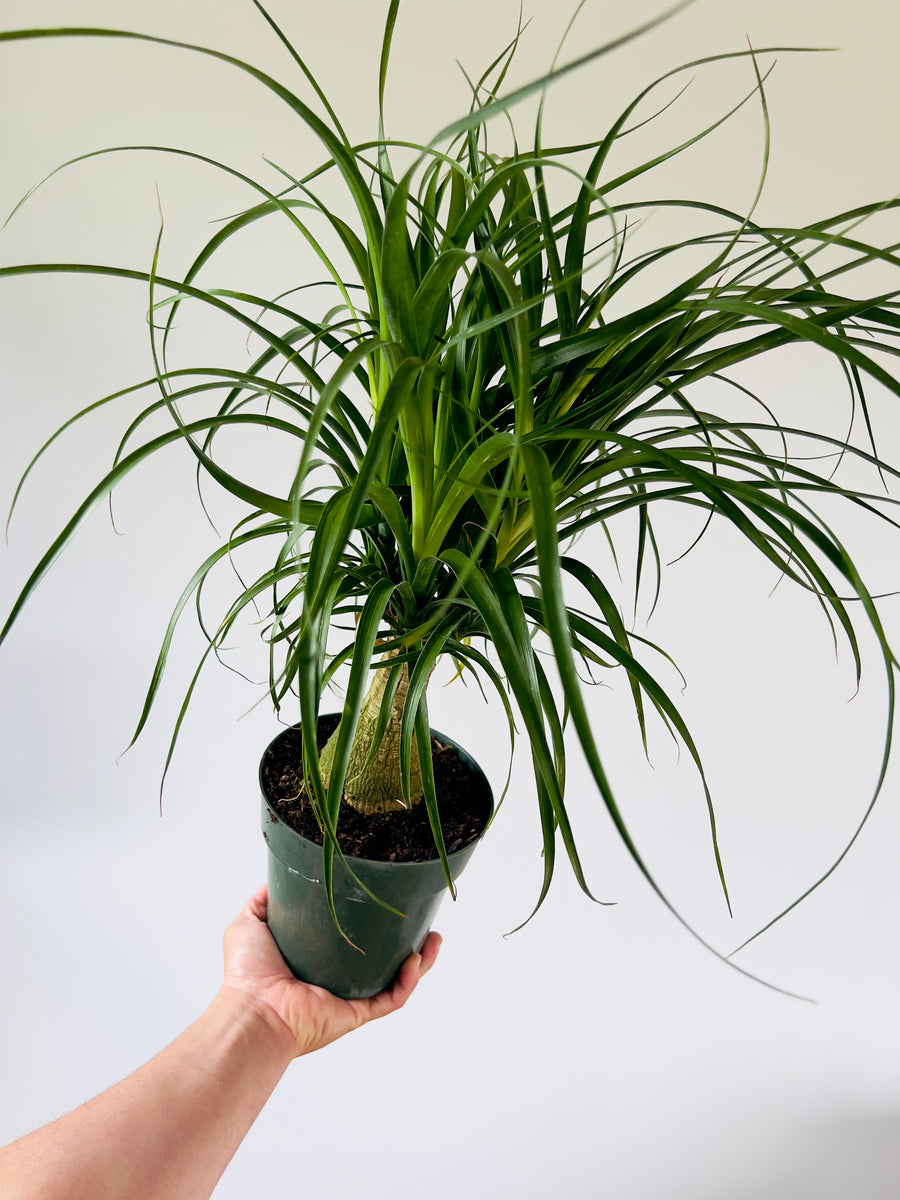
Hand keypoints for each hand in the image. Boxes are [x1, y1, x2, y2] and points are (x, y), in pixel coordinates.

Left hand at [220, 885, 440, 1057]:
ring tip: (434, 939)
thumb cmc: (247, 972)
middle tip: (423, 921)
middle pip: (383, 960)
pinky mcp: (356, 1014)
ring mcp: (349, 999)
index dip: (373, 923)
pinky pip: (392, 998)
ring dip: (420, 961)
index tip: (388, 901)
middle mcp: (336, 981)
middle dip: (408, 943)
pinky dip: (409, 981)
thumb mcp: (250, 921)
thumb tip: (279, 878)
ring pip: (396, 980)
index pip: (353, 941)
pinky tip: (417, 959)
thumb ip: (265, 899)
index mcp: (316, 962)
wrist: (254, 1009)